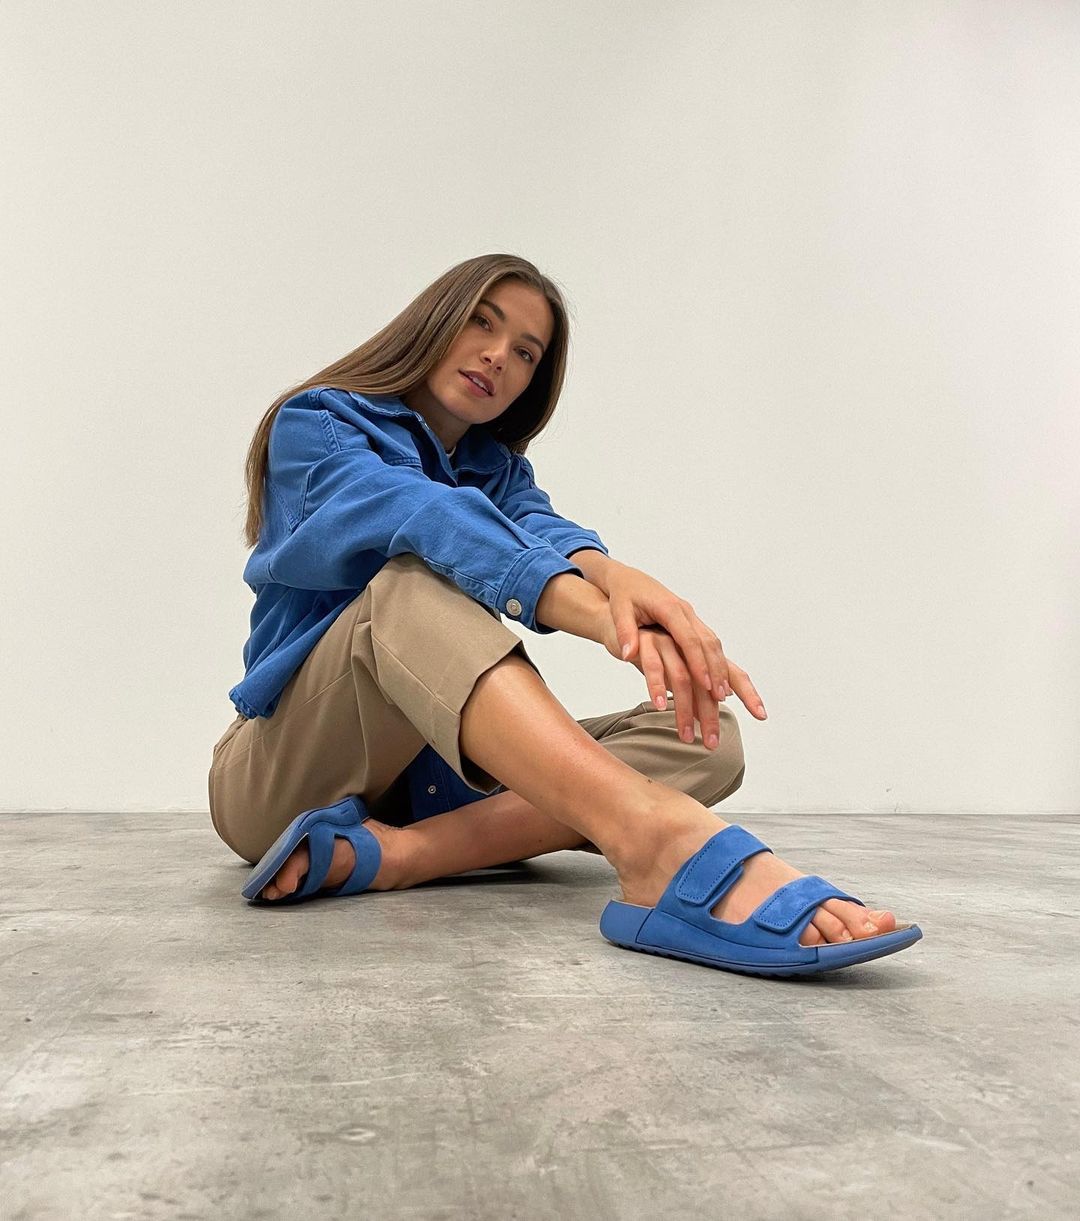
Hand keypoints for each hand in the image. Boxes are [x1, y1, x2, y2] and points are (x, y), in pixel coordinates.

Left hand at [597, 565, 766, 729]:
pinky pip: (707, 641)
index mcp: (668, 608)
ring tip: (722, 693)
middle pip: (707, 642)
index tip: (704, 684)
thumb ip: (624, 631)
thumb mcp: (618, 610)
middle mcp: (684, 611)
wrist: (629, 577)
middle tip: (720, 695)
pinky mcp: (690, 621)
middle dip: (715, 669)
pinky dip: (715, 660)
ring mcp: (690, 615)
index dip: (698, 662)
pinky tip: (716, 679)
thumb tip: (627, 654)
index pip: (688, 638)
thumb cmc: (624, 593)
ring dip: (719, 667)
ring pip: (712, 642)